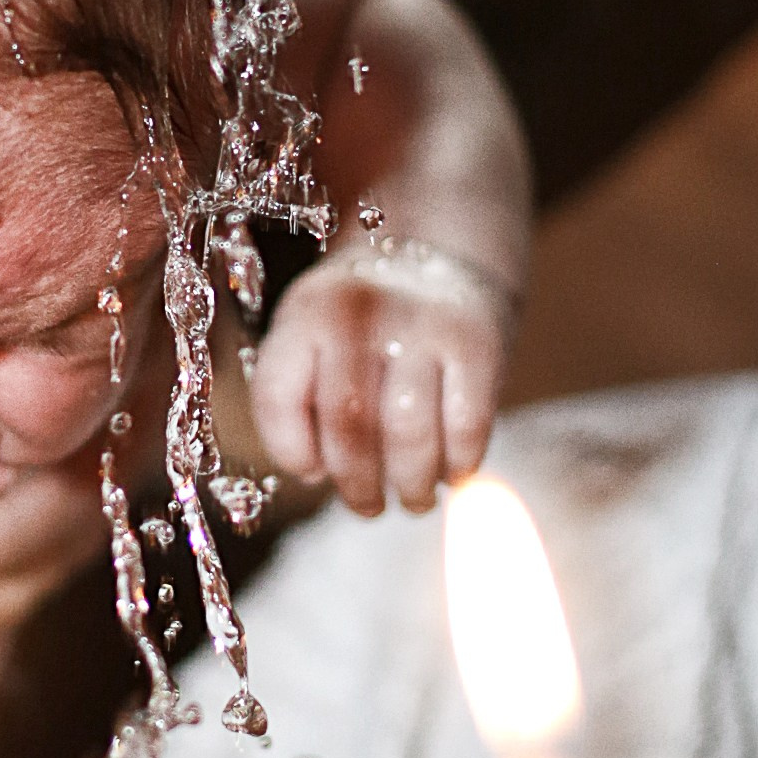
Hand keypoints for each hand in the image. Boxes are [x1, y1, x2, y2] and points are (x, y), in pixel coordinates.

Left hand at [248, 243, 515, 517]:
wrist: (440, 251)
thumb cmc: (362, 324)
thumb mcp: (310, 335)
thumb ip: (294, 397)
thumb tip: (312, 473)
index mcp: (306, 313)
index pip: (279, 396)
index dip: (291, 451)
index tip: (313, 472)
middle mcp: (360, 312)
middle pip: (348, 424)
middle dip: (357, 485)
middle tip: (367, 506)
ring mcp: (422, 325)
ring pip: (408, 433)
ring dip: (410, 484)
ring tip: (412, 500)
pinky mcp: (477, 344)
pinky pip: (466, 426)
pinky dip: (458, 464)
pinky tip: (452, 474)